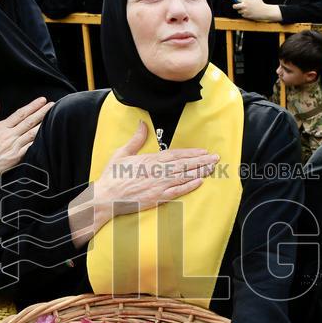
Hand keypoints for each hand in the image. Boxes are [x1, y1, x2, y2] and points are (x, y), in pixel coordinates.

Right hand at [0, 96, 53, 177]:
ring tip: (54, 118)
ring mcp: (14, 147)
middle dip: (42, 112)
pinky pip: (30, 148)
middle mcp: (10, 136)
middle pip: (29, 122)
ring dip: (44, 125)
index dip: (33, 106)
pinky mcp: (16, 158)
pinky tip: (48, 137)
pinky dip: (39, 142)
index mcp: (2, 127)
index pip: (21, 113)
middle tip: (53, 105)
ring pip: (32, 134)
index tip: (42, 100)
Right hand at [68, 121, 218, 246]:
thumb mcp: (122, 153)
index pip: (175, 154)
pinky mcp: (157, 198)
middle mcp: (156, 171)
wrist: (106, 197)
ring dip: (199, 171)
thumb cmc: (112, 176)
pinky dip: (189, 186)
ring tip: (212, 168)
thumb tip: (142, 124)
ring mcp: (158, 185)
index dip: (191, 152)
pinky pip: (177, 191)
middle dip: (201, 160)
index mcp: (149, 159)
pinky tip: (200, 182)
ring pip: (183, 176)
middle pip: (184, 164)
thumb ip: (136, 139)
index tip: (203, 151)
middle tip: (215, 158)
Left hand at [232, 0, 278, 21]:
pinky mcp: (246, 16)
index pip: (238, 0)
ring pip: (238, 11)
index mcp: (246, 0)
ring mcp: (245, 11)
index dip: (240, 0)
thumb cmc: (260, 3)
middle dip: (235, 6)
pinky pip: (242, 15)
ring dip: (240, 10)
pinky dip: (244, 14)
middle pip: (234, 6)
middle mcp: (244, 6)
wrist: (264, 11)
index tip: (242, 1)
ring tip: (245, 9)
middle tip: (237, 6)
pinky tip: (247, 12)